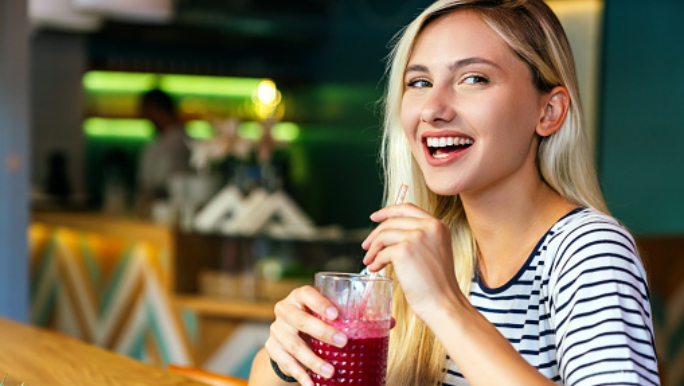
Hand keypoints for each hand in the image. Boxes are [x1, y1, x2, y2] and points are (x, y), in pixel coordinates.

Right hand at [265, 286, 347, 385]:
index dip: (320, 303)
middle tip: (343, 341)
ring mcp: (277, 330)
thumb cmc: (313, 319)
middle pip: (301, 320)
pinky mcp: (273, 349)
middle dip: (322, 332)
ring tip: (331, 372)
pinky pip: (287, 363)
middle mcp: (285, 310)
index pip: (307, 294)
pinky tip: (312, 384)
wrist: (287, 335)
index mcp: (298, 297)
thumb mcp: (324, 313)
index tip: (336, 314)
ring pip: (295, 346)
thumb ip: (345, 315)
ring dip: (314, 360)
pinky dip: (301, 375)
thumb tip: (384, 320)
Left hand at [362, 203, 461, 320]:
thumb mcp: (434, 251)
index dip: (388, 211)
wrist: (444, 303)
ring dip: (373, 249)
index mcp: (438, 225)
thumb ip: (419, 238)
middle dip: (375, 233)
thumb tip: (390, 234)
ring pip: (384, 235)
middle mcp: (429, 227)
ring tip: (369, 261)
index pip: (407, 208)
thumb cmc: (438, 285)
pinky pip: (382, 252)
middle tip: (366, 245)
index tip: (374, 217)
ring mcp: (416, 237)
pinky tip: (375, 269)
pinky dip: (375, 261)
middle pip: (392, 221)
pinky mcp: (404, 250)